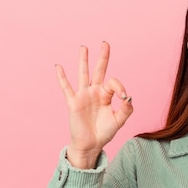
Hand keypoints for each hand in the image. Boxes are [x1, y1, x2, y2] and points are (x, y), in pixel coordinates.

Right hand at [56, 41, 133, 167]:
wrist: (91, 144)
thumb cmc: (105, 132)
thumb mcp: (119, 121)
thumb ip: (126, 109)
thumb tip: (128, 97)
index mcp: (106, 95)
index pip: (113, 83)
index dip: (120, 87)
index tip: (124, 97)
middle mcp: (94, 92)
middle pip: (99, 70)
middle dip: (103, 57)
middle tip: (105, 43)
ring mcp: (83, 96)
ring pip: (83, 74)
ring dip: (84, 60)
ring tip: (84, 47)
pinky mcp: (73, 102)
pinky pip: (66, 88)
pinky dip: (62, 77)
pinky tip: (58, 66)